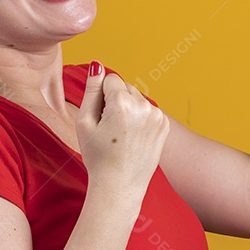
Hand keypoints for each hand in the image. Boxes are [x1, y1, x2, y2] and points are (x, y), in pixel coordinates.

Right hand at [76, 62, 168, 199]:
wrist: (120, 186)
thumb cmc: (98, 156)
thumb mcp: (84, 122)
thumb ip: (91, 89)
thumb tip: (97, 64)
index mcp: (122, 102)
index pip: (110, 80)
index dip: (101, 98)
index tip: (100, 118)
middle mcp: (144, 105)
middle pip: (125, 87)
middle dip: (116, 101)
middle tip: (109, 129)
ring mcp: (157, 115)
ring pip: (137, 98)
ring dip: (129, 109)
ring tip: (121, 135)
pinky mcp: (164, 124)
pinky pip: (148, 110)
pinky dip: (140, 118)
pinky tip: (133, 138)